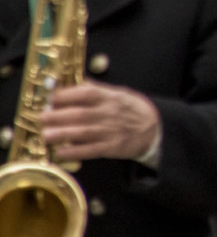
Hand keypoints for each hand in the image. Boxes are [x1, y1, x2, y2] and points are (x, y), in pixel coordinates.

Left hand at [40, 81, 160, 161]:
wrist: (155, 128)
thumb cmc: (132, 109)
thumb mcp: (118, 93)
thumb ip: (97, 89)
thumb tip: (74, 83)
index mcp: (110, 97)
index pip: (86, 93)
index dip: (66, 95)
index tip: (50, 98)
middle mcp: (109, 113)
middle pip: (81, 114)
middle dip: (59, 116)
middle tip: (42, 118)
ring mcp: (110, 131)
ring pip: (83, 132)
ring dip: (63, 134)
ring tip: (46, 135)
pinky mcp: (112, 147)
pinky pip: (90, 150)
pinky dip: (75, 152)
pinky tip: (60, 153)